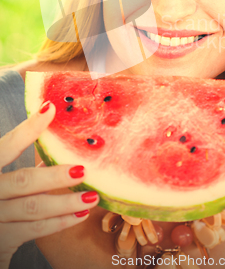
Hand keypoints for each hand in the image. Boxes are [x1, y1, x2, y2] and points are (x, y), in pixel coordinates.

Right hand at [0, 102, 99, 268]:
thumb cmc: (0, 198)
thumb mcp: (4, 179)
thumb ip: (26, 169)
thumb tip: (61, 146)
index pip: (7, 146)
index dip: (28, 129)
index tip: (50, 108)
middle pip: (23, 181)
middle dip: (55, 176)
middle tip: (83, 170)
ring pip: (34, 208)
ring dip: (65, 202)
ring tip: (91, 196)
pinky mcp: (3, 239)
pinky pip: (36, 229)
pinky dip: (60, 222)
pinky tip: (80, 215)